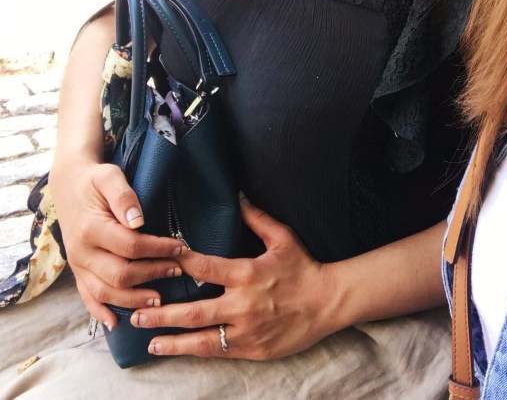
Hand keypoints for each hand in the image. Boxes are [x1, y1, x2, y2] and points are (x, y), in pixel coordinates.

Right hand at [50, 161, 183, 325]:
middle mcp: (81, 252)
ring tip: (159, 299)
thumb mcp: (109, 177)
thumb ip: (124, 197)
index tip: (180, 247)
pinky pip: (87, 298)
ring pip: (105, 293)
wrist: (67, 185)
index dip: (158, 250)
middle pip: (120, 274)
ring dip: (133, 299)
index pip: (130, 247)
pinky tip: (117, 322)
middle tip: (178, 270)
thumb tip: (139, 222)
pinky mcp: (77, 272)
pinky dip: (101, 313)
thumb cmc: (94, 180)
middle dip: (152, 274)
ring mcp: (77, 266)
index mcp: (91, 229)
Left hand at [131, 198, 340, 359]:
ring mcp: (246, 331)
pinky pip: (218, 351)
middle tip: (137, 315)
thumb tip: (237, 197)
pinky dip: (195, 351)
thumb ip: (257, 219)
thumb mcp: (283, 238)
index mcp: (247, 274)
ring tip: (149, 341)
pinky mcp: (252, 350)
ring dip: (172, 340)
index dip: (181, 262)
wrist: (328, 302)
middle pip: (193, 312)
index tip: (161, 258)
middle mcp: (242, 305)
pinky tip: (178, 350)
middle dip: (162, 313)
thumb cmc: (304, 267)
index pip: (205, 268)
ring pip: (201, 339)